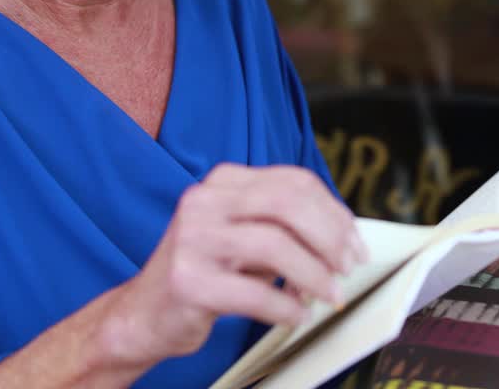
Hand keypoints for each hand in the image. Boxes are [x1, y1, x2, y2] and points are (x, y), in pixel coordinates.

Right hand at [98, 164, 367, 366]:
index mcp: (223, 181)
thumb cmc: (204, 273)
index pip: (294, 182)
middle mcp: (204, 201)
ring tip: (328, 295)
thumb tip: (345, 238)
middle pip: (288, 204)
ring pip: (275, 245)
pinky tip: (296, 316)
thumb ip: (284, 227)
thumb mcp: (243, 236)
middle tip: (348, 267)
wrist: (142, 315)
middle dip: (330, 238)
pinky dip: (286, 307)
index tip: (355, 242)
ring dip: (314, 275)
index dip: (334, 212)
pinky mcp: (188, 281)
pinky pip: (255, 293)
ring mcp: (192, 239)